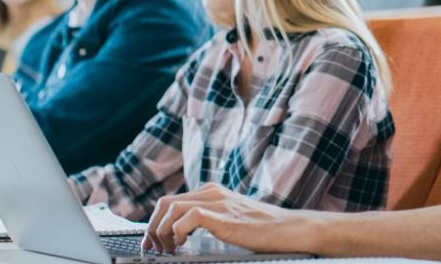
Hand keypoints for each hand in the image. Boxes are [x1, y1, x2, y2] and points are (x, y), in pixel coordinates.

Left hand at [142, 183, 319, 254]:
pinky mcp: (223, 216)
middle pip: (165, 203)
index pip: (171, 201)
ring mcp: (217, 202)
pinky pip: (188, 217)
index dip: (155, 222)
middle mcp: (212, 192)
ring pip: (171, 208)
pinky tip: (182, 244)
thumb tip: (183, 231)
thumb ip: (210, 218)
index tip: (152, 242)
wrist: (288, 229)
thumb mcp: (230, 218)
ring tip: (167, 249)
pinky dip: (177, 231)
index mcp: (212, 192)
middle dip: (153, 227)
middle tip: (154, 248)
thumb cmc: (263, 229)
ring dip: (161, 231)